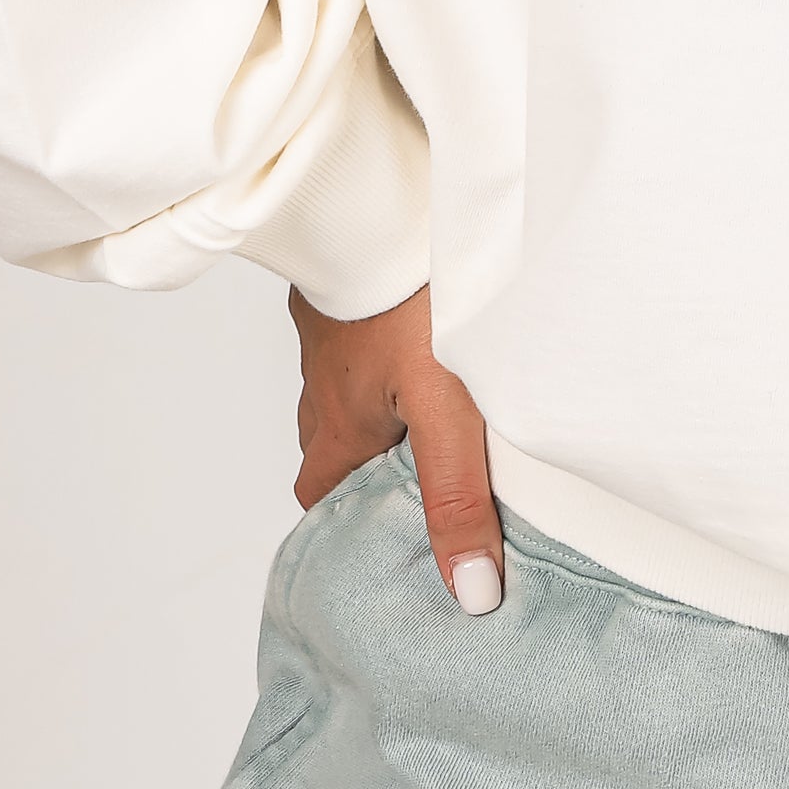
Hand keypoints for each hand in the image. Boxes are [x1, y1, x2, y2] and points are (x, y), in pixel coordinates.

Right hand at [288, 281, 505, 615]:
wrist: (386, 192)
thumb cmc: (414, 299)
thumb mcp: (448, 411)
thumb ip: (459, 497)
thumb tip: (470, 595)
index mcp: (340, 423)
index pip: (318, 495)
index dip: (338, 524)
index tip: (367, 545)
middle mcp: (326, 381)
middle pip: (331, 443)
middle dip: (362, 470)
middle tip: (411, 487)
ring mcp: (334, 328)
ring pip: (347, 386)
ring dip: (378, 407)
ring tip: (428, 420)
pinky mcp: (352, 282)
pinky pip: (361, 333)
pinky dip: (385, 351)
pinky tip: (426, 340)